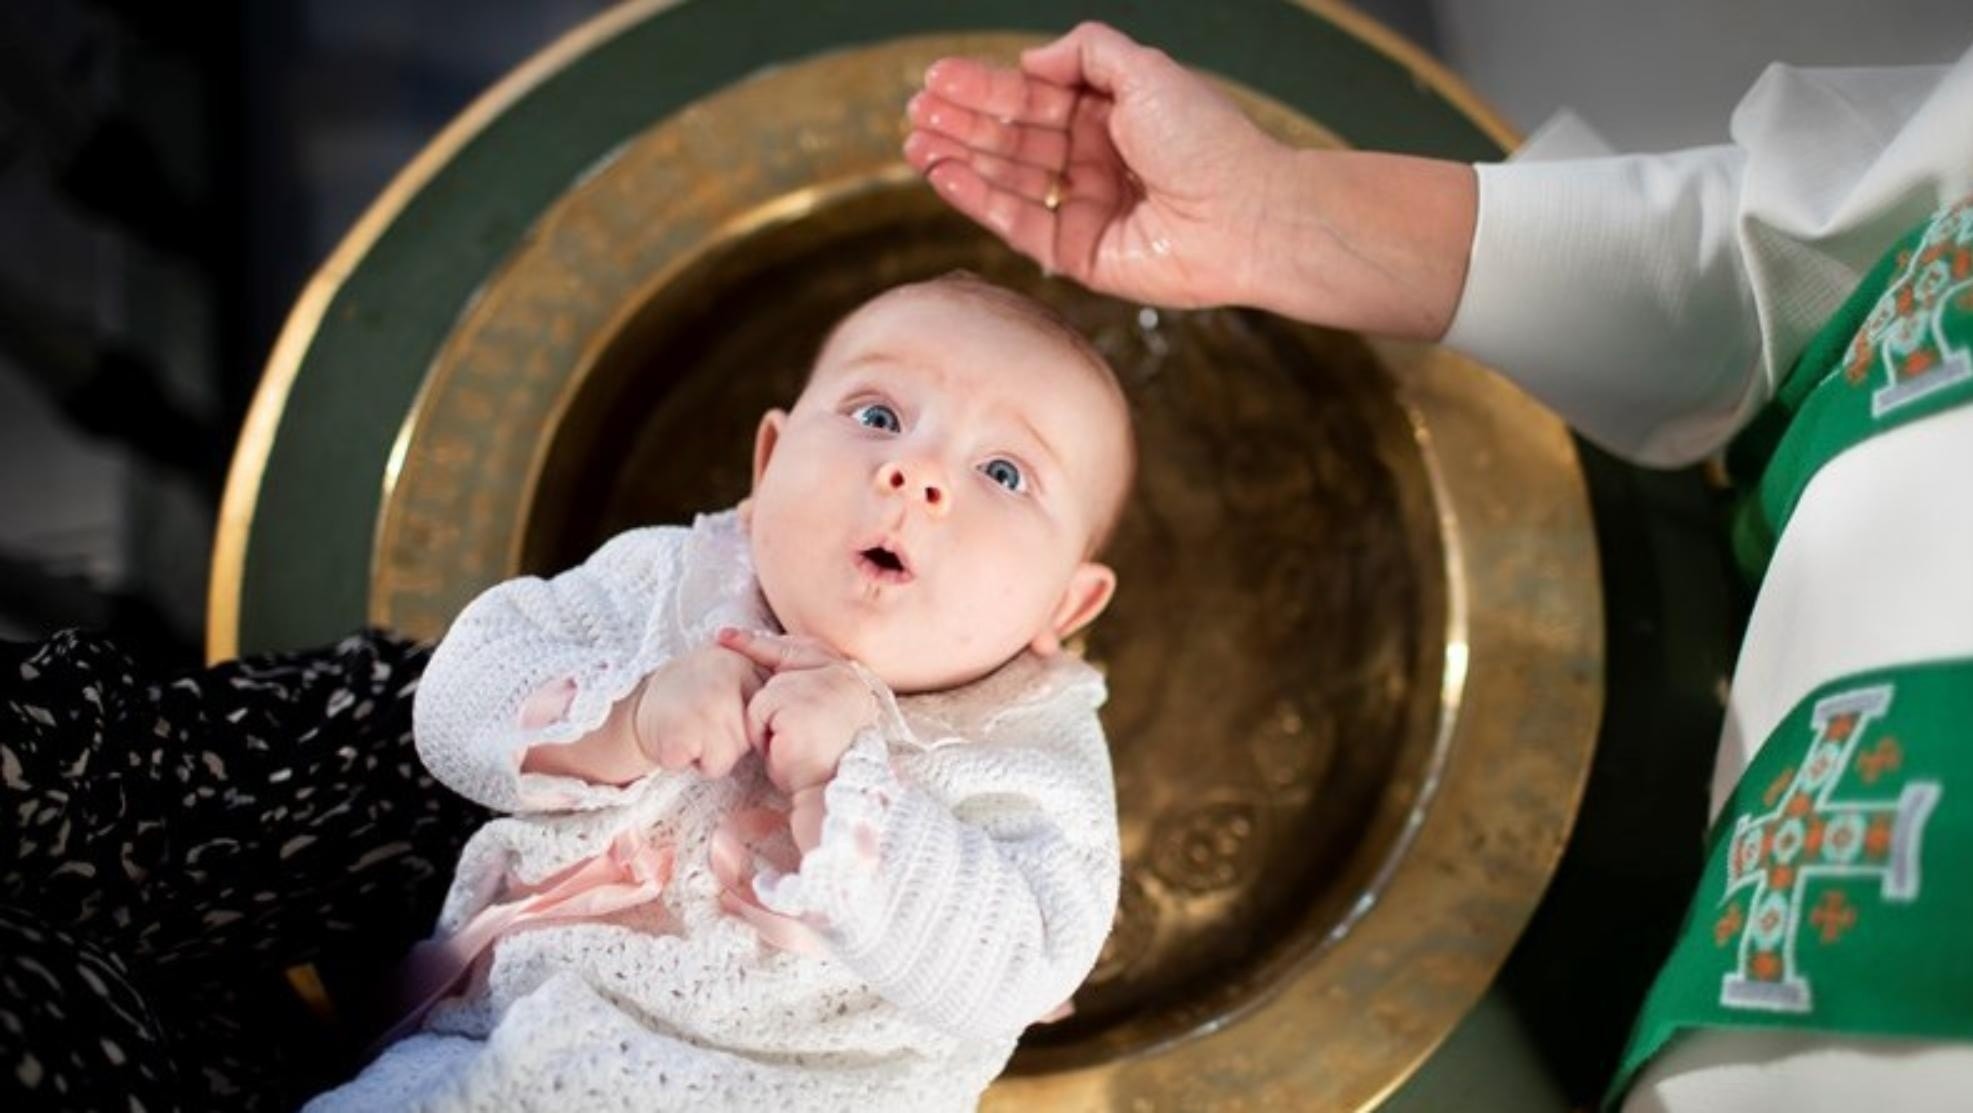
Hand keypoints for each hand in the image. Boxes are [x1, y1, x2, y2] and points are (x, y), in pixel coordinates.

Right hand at [628, 644, 764, 778]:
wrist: (635, 706)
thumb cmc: (690, 694)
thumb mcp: (729, 670)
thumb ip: (761, 679)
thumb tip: (801, 700)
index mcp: (739, 664)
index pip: (767, 712)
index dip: (748, 722)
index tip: (724, 711)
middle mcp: (724, 683)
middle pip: (751, 738)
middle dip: (731, 740)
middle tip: (704, 721)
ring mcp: (703, 709)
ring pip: (730, 757)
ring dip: (712, 754)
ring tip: (692, 731)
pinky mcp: (682, 736)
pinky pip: (707, 767)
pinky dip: (692, 763)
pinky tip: (680, 743)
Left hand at [717, 628, 879, 795]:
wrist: (824, 791)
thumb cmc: (816, 761)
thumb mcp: (812, 714)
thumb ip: (806, 685)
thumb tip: (768, 652)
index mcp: (852, 680)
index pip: (809, 648)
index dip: (770, 641)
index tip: (732, 634)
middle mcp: (843, 677)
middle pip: (787, 654)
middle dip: (754, 649)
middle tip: (724, 638)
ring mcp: (823, 687)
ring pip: (768, 687)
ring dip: (766, 716)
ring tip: (784, 740)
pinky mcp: (798, 702)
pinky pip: (760, 707)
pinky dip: (760, 730)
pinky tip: (780, 745)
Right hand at [904, 21, 1288, 310]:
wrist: (1246, 214)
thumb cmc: (1207, 141)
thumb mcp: (1145, 71)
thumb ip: (1085, 52)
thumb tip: (1029, 61)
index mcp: (1109, 116)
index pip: (1031, 99)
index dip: (983, 88)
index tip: (936, 78)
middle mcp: (1093, 160)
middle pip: (1012, 138)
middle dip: (961, 123)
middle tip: (914, 113)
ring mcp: (1083, 208)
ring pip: (1007, 180)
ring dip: (958, 160)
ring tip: (914, 143)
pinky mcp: (1078, 254)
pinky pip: (1019, 224)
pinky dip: (978, 200)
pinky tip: (944, 176)